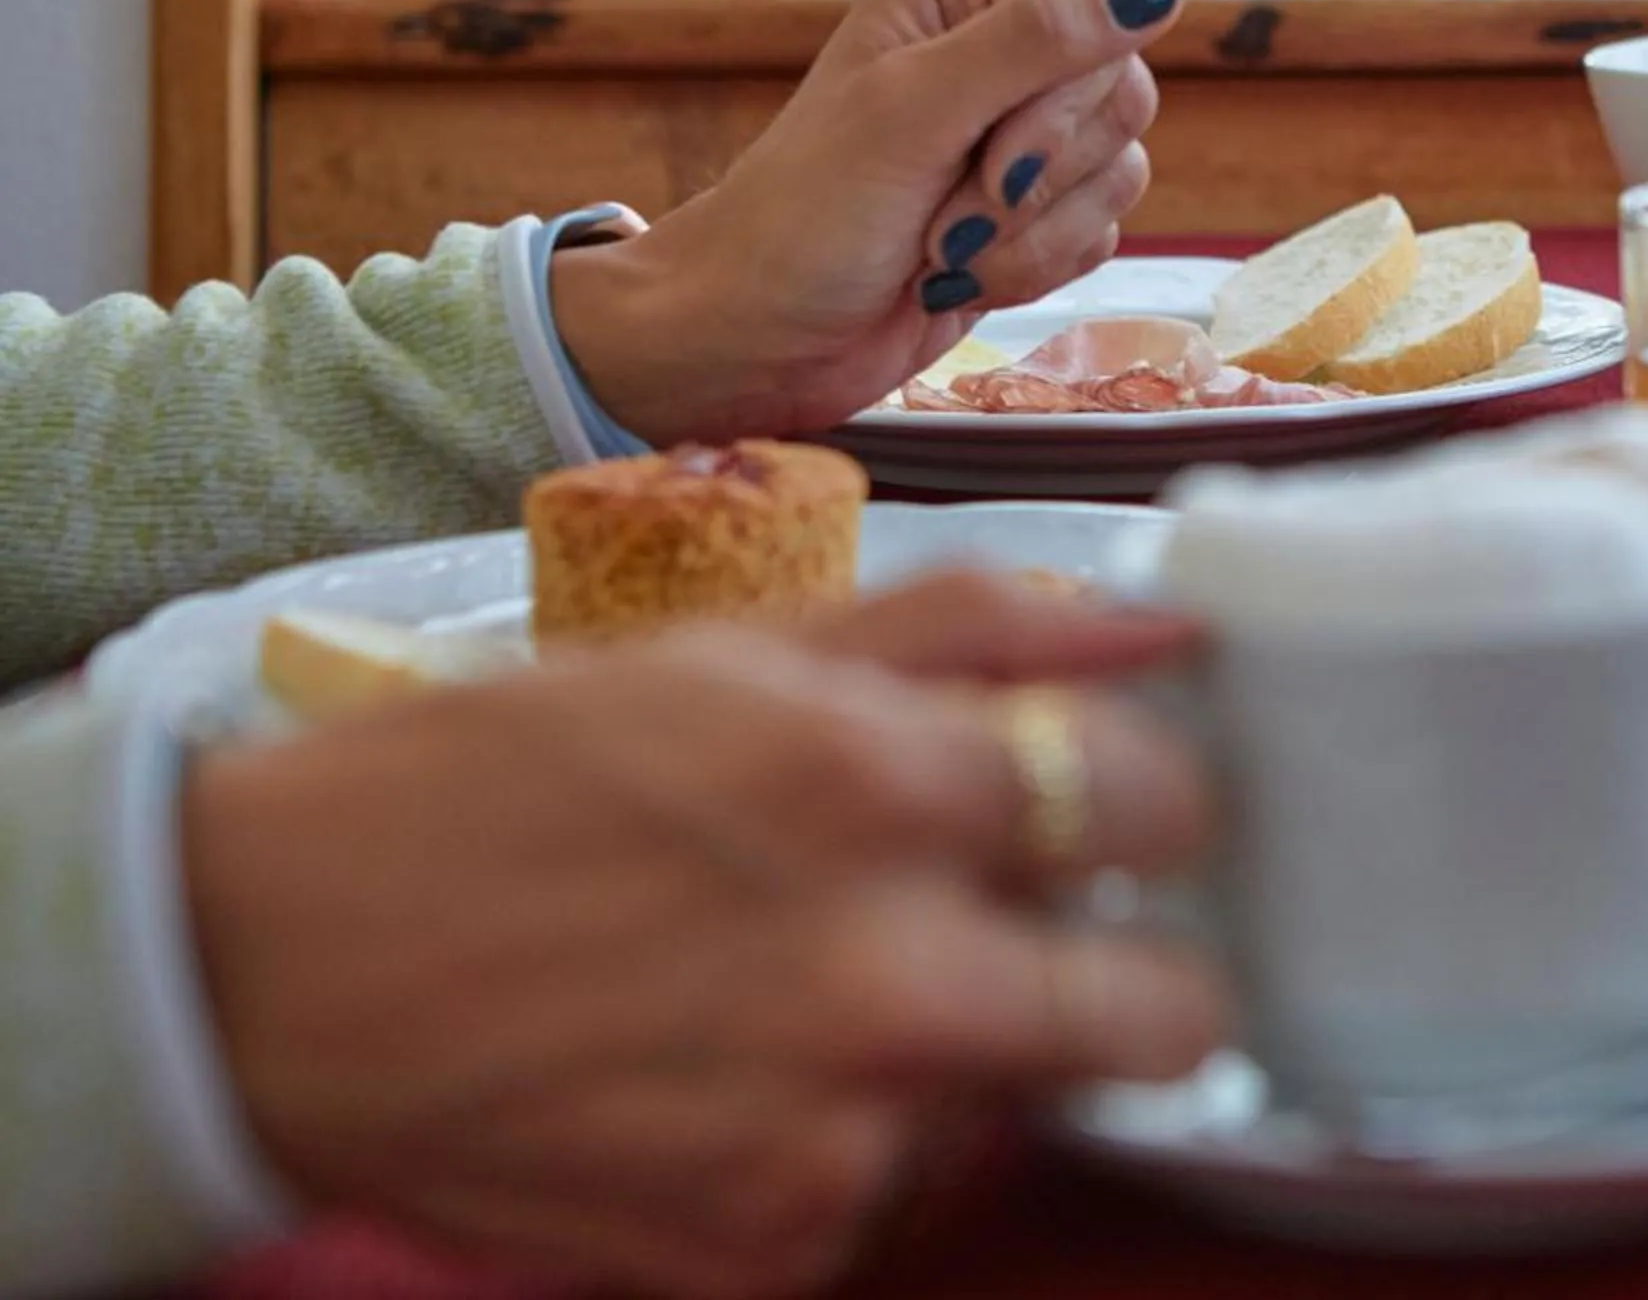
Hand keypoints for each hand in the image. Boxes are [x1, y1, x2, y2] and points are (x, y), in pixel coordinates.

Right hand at [184, 574, 1223, 1297]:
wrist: (269, 975)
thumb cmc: (502, 781)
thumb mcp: (731, 651)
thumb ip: (975, 627)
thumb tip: (1164, 621)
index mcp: (880, 787)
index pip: (1162, 805)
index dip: (1149, 797)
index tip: (1112, 803)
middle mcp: (885, 978)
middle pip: (1168, 1012)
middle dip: (1132, 966)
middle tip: (1043, 928)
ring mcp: (835, 1138)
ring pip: (1020, 1099)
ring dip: (964, 1046)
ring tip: (811, 985)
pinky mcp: (773, 1249)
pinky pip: (895, 1186)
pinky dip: (848, 1132)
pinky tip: (737, 1068)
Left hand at [551, 0, 1184, 440]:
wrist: (758, 341)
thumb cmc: (806, 216)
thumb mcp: (916, 112)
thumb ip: (1038, 41)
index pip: (1091, 16)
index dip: (1056, 105)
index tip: (987, 163)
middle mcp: (1002, 45)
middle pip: (1121, 93)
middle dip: (1038, 179)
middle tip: (948, 218)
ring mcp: (1021, 131)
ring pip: (1120, 169)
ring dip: (1029, 236)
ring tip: (939, 254)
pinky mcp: (1037, 211)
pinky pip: (1104, 231)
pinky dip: (1034, 268)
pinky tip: (959, 280)